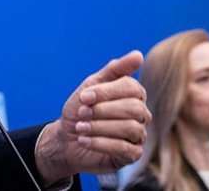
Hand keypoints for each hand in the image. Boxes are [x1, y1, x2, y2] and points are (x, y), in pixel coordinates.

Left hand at [35, 50, 149, 182]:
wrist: (67, 138)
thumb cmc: (81, 109)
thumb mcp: (91, 86)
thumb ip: (114, 70)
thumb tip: (138, 55)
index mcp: (134, 94)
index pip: (132, 87)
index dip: (106, 92)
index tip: (84, 96)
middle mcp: (141, 114)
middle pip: (133, 109)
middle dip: (103, 110)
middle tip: (82, 113)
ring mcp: (139, 135)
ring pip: (130, 128)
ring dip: (99, 127)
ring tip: (81, 128)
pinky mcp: (132, 155)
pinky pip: (124, 148)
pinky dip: (100, 143)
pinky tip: (84, 140)